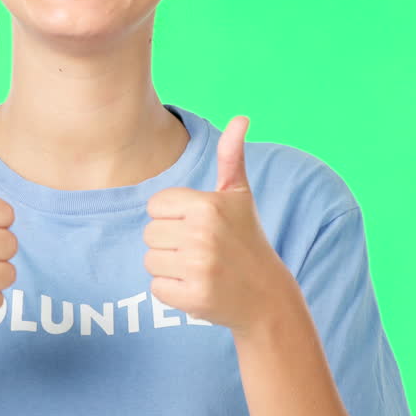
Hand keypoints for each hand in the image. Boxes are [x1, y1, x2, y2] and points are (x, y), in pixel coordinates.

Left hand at [141, 116, 297, 333]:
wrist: (266, 296)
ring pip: (150, 261)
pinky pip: (156, 288)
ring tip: (199, 269)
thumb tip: (240, 118)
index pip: (155, 206)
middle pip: (149, 234)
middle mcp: (202, 235)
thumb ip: (231, 157)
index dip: (172, 217)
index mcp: (207, 205)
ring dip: (169, 268)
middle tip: (201, 251)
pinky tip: (197, 288)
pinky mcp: (193, 297)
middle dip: (169, 244)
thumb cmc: (247, 240)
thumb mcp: (239, 196)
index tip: (198, 227)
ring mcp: (198, 268)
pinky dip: (172, 291)